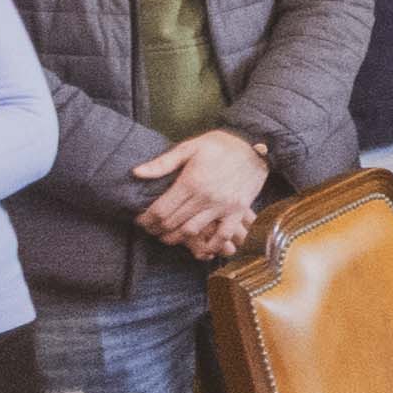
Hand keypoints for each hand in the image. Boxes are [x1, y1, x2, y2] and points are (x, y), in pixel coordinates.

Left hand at [135, 129, 267, 253]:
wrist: (256, 147)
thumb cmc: (221, 145)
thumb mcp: (190, 147)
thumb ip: (163, 163)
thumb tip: (136, 173)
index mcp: (191, 181)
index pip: (161, 210)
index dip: (146, 219)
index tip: (141, 221)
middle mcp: (205, 197)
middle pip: (173, 223)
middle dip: (157, 230)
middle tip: (151, 230)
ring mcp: (223, 206)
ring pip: (192, 231)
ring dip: (177, 238)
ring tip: (168, 237)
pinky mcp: (237, 211)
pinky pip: (223, 235)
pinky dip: (211, 245)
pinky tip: (202, 247)